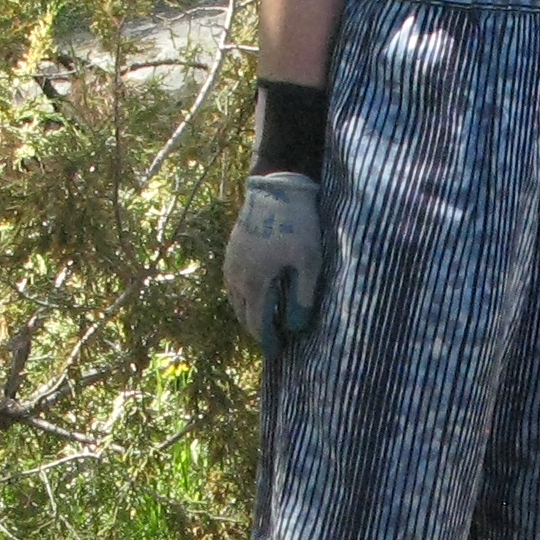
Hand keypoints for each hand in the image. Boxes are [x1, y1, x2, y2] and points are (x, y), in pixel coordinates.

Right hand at [223, 171, 326, 351]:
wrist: (276, 188)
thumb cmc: (297, 225)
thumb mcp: (309, 263)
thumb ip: (303, 298)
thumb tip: (295, 328)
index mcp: (254, 284)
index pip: (257, 324)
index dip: (268, 341)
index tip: (279, 351)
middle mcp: (236, 277)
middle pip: (243, 315)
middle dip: (257, 330)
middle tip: (273, 340)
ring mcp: (230, 263)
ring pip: (235, 300)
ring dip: (248, 313)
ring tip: (265, 320)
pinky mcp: (231, 250)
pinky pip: (232, 283)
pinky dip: (242, 296)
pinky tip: (256, 294)